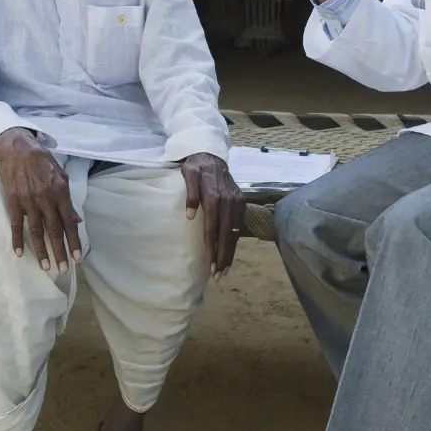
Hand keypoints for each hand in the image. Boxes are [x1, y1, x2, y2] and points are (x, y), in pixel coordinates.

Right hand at [0, 128, 81, 271]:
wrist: (18, 148)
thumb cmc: (42, 161)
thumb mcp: (61, 176)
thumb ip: (68, 200)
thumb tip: (77, 220)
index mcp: (60, 192)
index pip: (68, 222)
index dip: (73, 240)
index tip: (77, 257)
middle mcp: (45, 198)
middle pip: (54, 230)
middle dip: (59, 251)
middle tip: (63, 269)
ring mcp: (28, 200)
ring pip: (36, 230)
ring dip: (41, 250)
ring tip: (46, 266)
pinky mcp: (13, 200)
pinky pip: (16, 223)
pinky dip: (17, 239)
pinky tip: (18, 252)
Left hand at [182, 152, 245, 278]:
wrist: (212, 155)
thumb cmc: (196, 167)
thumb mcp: (188, 175)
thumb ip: (190, 194)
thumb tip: (190, 216)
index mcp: (214, 196)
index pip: (212, 228)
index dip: (211, 248)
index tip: (209, 266)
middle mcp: (228, 201)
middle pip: (226, 234)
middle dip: (223, 257)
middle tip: (218, 276)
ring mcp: (237, 202)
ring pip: (235, 232)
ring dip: (230, 253)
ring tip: (224, 271)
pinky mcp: (241, 202)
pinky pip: (239, 226)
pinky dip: (235, 242)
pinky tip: (230, 254)